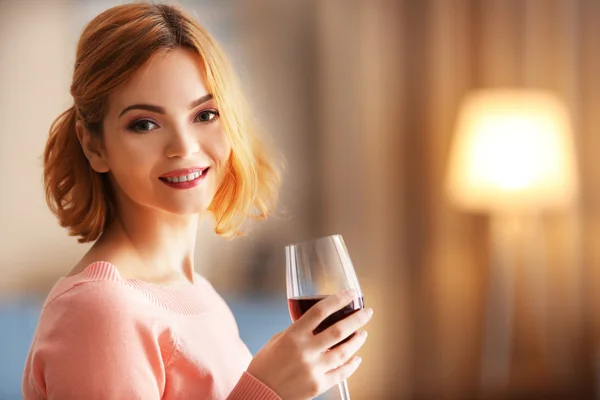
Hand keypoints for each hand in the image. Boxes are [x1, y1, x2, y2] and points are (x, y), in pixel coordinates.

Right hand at [247, 290, 372, 399]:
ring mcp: (313, 369)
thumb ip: (297, 332)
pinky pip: (341, 373)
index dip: (338, 300)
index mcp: (293, 335)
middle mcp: (305, 351)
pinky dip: (351, 365)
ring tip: (363, 333)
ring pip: (343, 352)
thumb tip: (316, 326)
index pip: (320, 311)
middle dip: (357, 319)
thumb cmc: (265, 365)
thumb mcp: (277, 340)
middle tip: (368, 312)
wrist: (259, 393)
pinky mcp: (318, 385)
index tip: (350, 294)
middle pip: (339, 330)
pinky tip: (357, 358)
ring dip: (357, 341)